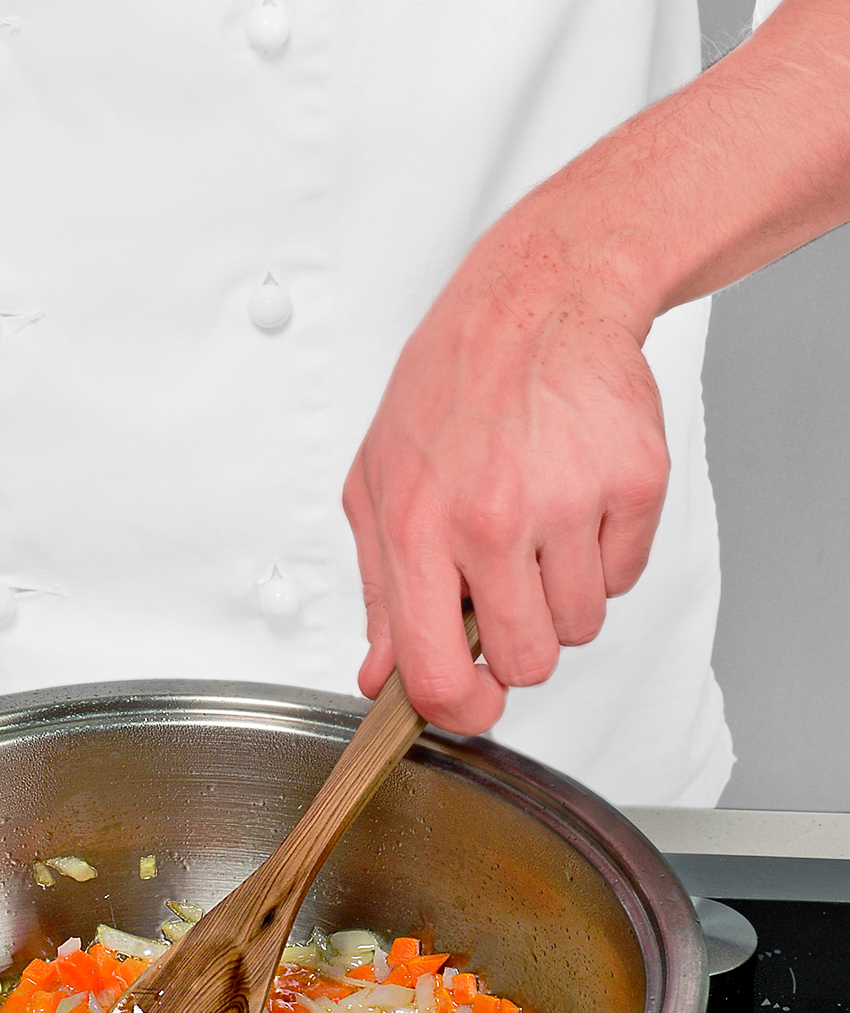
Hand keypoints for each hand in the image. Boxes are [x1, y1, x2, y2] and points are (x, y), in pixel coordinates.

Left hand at [344, 206, 668, 733]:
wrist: (537, 302)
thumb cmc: (451, 388)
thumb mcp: (378, 485)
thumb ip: (379, 592)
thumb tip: (381, 677)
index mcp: (417, 528)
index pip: (439, 676)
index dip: (461, 710)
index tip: (471, 702)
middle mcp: (491, 521)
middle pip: (528, 664)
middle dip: (520, 642)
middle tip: (508, 583)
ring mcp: (568, 504)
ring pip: (582, 624)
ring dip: (563, 592)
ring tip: (538, 522)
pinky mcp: (633, 485)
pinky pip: (626, 576)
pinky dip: (604, 552)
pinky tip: (575, 495)